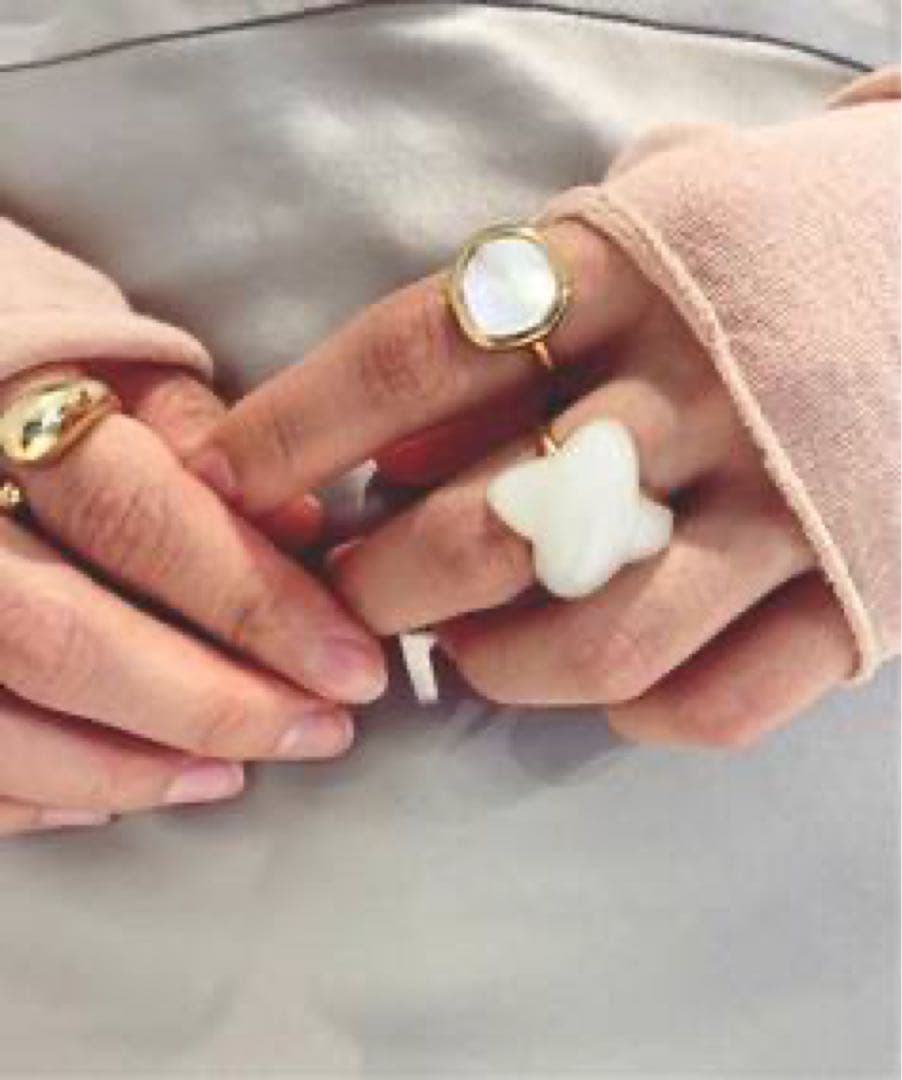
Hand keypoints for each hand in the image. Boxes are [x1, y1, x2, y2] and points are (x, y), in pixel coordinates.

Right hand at [0, 364, 384, 837]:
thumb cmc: (33, 385)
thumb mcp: (115, 368)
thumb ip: (201, 440)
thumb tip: (303, 531)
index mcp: (0, 413)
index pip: (140, 522)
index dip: (256, 604)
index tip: (353, 665)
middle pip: (64, 640)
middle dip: (209, 705)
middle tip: (320, 730)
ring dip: (131, 768)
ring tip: (233, 773)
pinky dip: (37, 798)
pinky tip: (118, 796)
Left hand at [191, 221, 855, 747]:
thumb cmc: (768, 241)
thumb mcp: (639, 226)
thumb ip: (518, 322)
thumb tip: (393, 453)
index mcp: (627, 271)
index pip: (408, 359)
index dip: (291, 433)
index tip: (217, 483)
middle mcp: (700, 389)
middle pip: (484, 525)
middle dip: (376, 584)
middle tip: (346, 598)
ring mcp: (787, 501)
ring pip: (597, 640)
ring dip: (495, 668)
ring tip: (465, 651)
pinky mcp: (861, 591)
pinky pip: (719, 703)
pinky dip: (632, 714)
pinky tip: (602, 684)